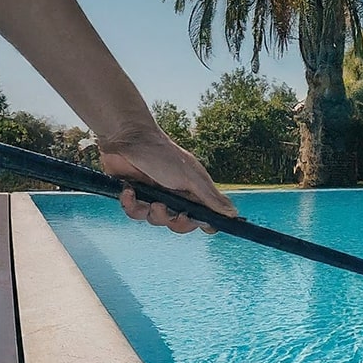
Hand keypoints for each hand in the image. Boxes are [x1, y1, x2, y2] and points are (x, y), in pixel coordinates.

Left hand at [98, 125, 237, 234]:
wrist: (128, 138)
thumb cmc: (163, 154)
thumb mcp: (191, 178)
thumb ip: (211, 199)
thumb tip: (234, 214)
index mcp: (193, 192)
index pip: (203, 217)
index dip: (200, 223)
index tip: (197, 221)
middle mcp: (176, 196)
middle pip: (179, 224)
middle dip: (173, 221)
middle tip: (168, 210)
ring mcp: (155, 197)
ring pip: (155, 220)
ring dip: (150, 212)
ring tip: (148, 198)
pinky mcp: (135, 197)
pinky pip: (134, 213)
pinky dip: (130, 204)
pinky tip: (130, 191)